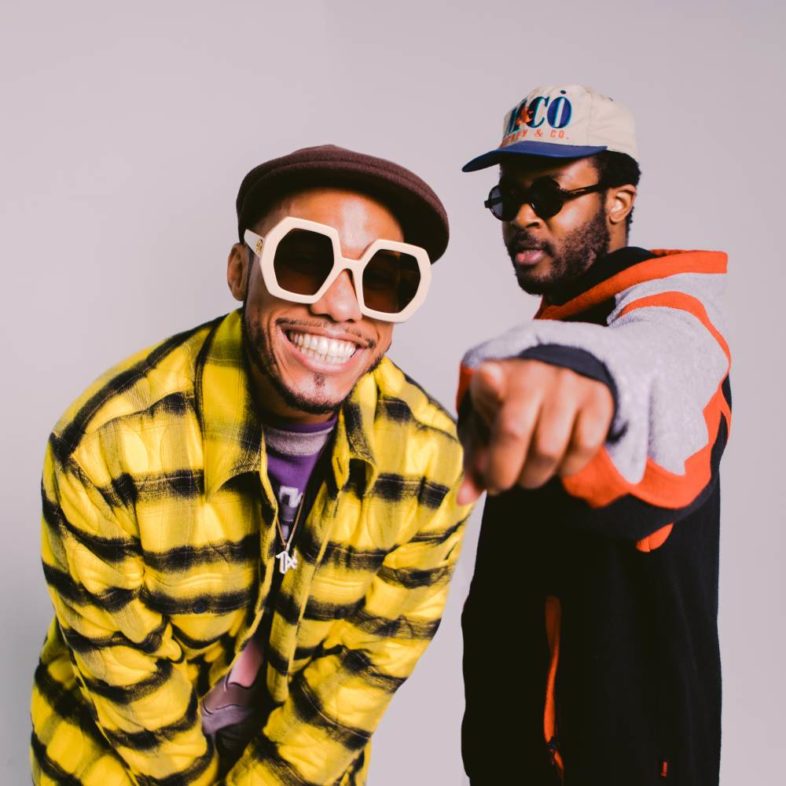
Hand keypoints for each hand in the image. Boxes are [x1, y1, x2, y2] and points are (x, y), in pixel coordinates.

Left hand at [457, 359, 613, 503]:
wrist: (557, 376)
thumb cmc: (513, 407)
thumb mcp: (485, 426)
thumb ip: (475, 461)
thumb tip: (465, 498)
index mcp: (495, 376)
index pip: (490, 377)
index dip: (489, 381)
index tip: (487, 378)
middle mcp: (532, 375)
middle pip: (515, 433)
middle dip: (504, 472)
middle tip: (501, 483)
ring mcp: (567, 385)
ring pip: (549, 449)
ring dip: (535, 475)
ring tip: (528, 473)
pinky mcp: (597, 398)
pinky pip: (583, 447)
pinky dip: (568, 467)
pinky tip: (558, 462)